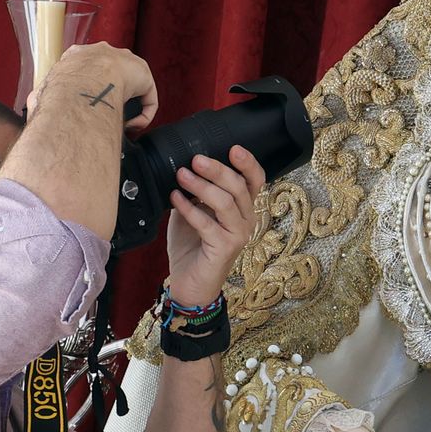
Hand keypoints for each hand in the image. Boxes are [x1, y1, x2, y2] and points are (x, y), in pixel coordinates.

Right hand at [34, 42, 158, 131]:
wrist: (84, 83)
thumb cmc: (62, 88)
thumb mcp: (43, 91)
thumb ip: (39, 99)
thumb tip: (33, 109)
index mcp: (78, 55)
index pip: (85, 68)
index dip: (87, 87)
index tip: (87, 102)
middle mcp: (103, 53)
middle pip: (111, 73)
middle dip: (110, 93)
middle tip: (106, 112)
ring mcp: (125, 61)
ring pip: (130, 84)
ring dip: (127, 103)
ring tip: (120, 120)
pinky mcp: (142, 74)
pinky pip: (147, 97)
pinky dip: (143, 114)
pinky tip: (134, 126)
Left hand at [165, 146, 265, 306]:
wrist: (190, 283)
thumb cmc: (193, 246)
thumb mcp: (193, 211)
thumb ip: (194, 192)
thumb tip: (184, 167)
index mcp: (242, 208)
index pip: (255, 181)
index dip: (248, 163)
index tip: (233, 148)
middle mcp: (246, 220)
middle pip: (238, 187)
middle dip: (216, 169)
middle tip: (195, 160)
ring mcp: (238, 235)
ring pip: (225, 202)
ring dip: (201, 186)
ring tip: (181, 175)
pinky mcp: (224, 248)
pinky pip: (207, 223)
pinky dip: (189, 208)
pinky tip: (175, 199)